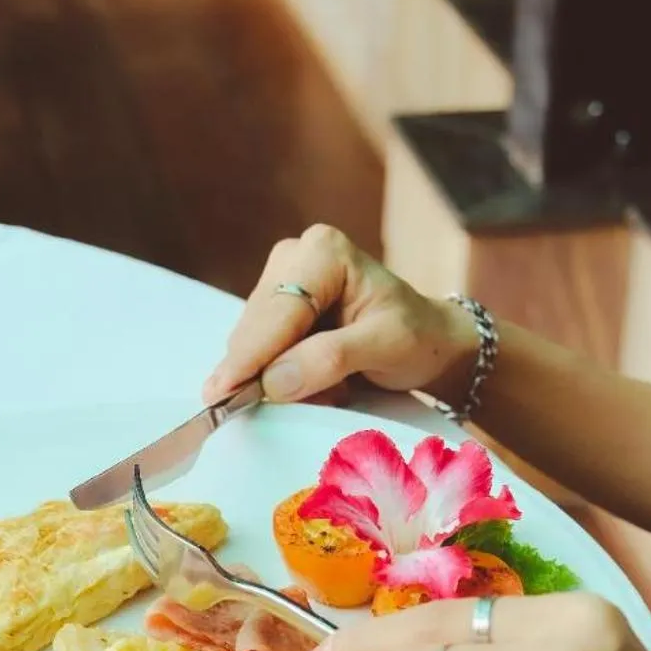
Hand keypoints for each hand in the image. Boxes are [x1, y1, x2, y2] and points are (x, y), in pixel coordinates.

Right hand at [202, 224, 478, 404]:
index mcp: (323, 252)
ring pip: (251, 342)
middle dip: (268, 371)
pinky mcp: (273, 307)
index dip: (250, 355)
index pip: (277, 310)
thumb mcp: (386, 346)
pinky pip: (257, 351)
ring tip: (331, 387)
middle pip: (257, 326)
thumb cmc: (416, 338)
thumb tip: (273, 382)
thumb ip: (330, 359)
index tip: (222, 394)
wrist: (428, 341)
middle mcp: (294, 255)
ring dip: (277, 376)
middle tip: (322, 398)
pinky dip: (279, 375)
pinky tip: (316, 380)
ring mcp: (280, 280)